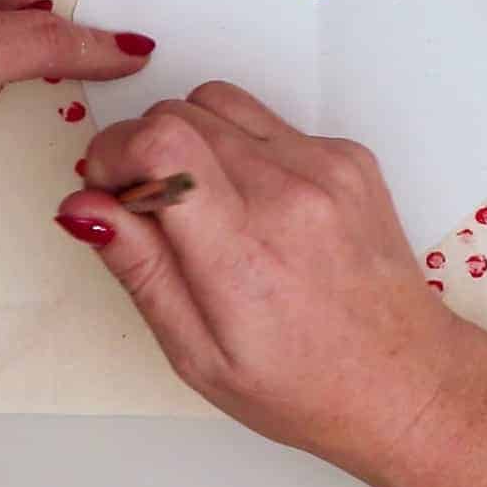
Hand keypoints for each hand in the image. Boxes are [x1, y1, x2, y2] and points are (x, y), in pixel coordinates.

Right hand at [58, 82, 476, 473]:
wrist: (404, 379)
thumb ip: (138, 268)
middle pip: (180, 112)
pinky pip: (268, 122)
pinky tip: (253, 207)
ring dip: (189, 140)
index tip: (107, 189)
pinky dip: (241, 149)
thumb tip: (83, 206)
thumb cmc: (303, 383)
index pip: (161, 142)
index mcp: (243, 252)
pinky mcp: (349, 156)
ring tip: (198, 205)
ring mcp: (327, 167)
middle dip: (141, 149)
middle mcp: (290, 195)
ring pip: (220, 103)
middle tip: (145, 208)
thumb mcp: (196, 354)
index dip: (114, 152)